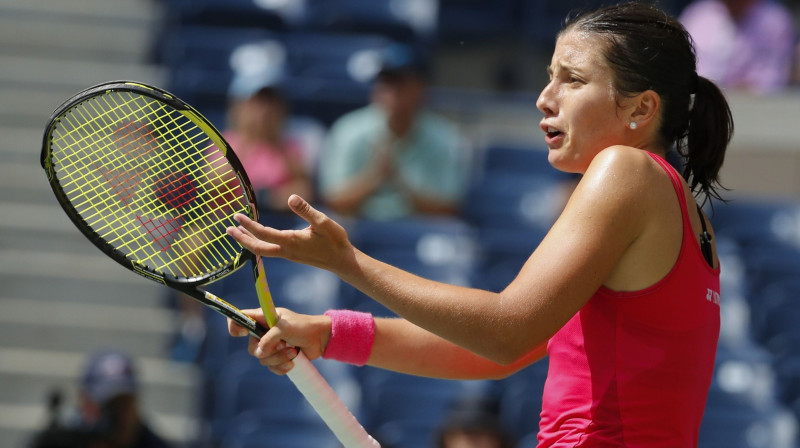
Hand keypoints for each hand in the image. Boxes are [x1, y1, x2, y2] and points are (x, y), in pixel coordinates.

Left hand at [227, 195, 354, 274]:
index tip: (237, 216)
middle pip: (257, 247)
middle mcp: (286, 250)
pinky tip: (257, 238)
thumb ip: (306, 210)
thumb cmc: (335, 241)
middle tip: (228, 229)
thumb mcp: (323, 222)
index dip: (249, 225)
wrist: (342, 262)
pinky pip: (269, 250)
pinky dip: (259, 244)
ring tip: (236, 233)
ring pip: (262, 250)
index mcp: (291, 241)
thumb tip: (291, 197)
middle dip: (242, 238)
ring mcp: (288, 254)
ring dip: (248, 242)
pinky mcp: (292, 255)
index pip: (263, 233)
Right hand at [228, 307, 331, 374]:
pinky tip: (292, 362)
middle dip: (268, 350)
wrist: (320, 339)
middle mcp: (263, 332)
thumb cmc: (303, 327)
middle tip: (283, 344)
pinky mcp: (278, 358)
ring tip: (293, 351)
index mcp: (262, 318)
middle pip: (252, 347)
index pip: (240, 318)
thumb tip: (259, 353)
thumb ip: (270, 338)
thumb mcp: (285, 327)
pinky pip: (271, 367)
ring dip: (279, 358)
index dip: (235, 325)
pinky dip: (281, 367)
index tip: (242, 334)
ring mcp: (270, 346)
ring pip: (263, 359)